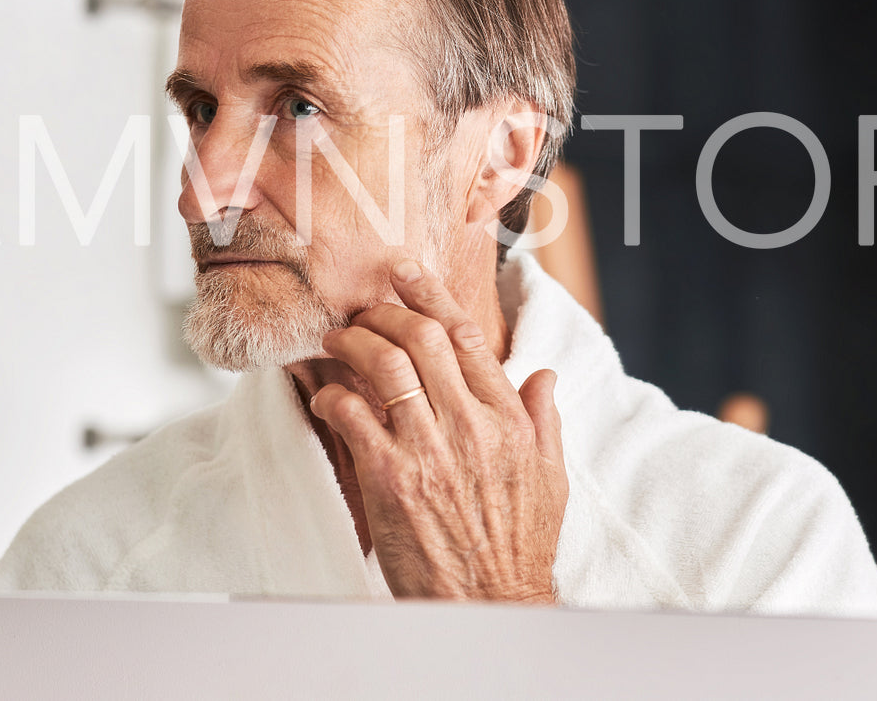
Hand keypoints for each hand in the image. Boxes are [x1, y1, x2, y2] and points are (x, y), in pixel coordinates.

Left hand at [309, 260, 567, 602]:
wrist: (489, 604)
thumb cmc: (518, 545)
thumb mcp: (550, 477)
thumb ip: (543, 420)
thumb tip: (543, 375)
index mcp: (509, 420)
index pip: (466, 336)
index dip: (430, 294)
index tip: (405, 272)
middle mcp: (471, 425)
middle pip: (421, 338)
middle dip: (383, 311)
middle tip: (361, 309)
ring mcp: (430, 450)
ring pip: (384, 364)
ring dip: (353, 343)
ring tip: (336, 341)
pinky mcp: (391, 479)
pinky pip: (352, 415)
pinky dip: (332, 395)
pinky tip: (326, 397)